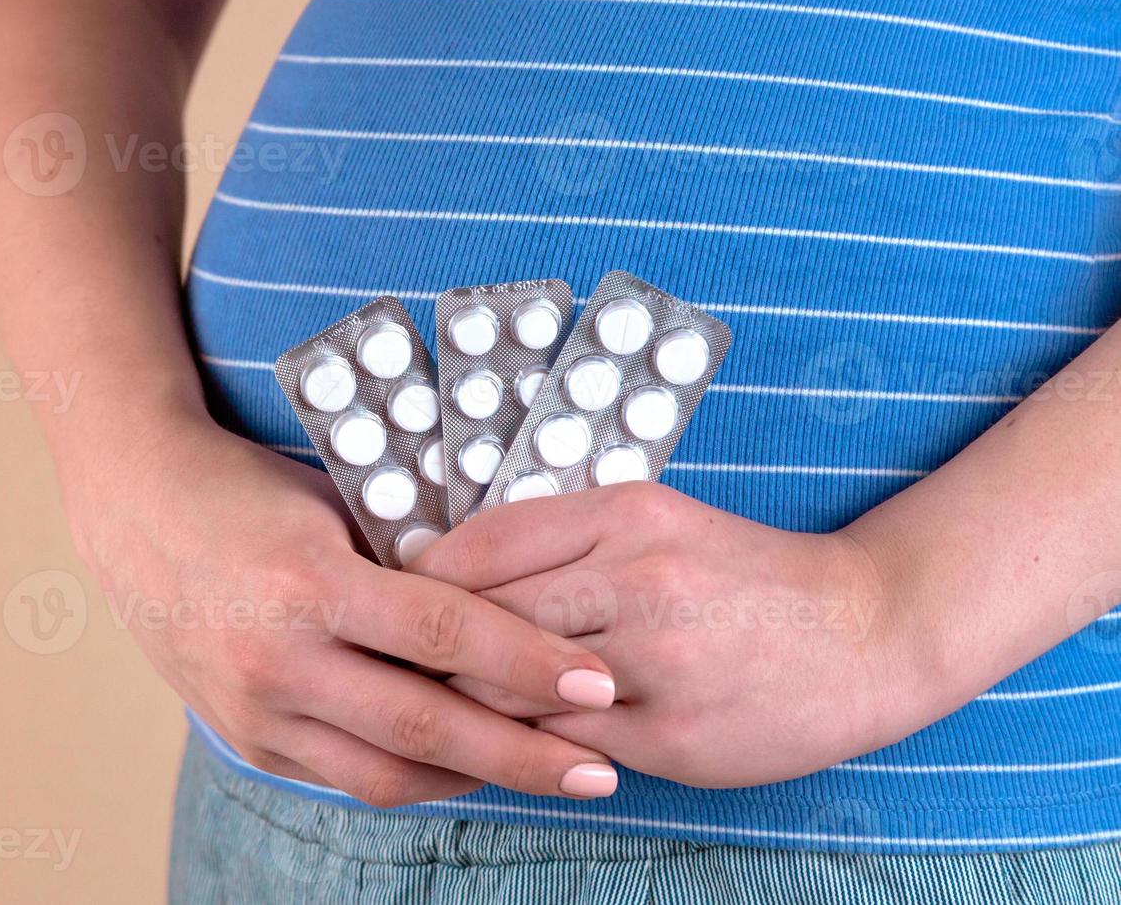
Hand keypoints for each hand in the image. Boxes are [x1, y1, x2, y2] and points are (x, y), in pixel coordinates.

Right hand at [63, 416, 625, 804]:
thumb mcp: (333, 505)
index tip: (598, 682)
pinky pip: (346, 776)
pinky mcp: (246, 736)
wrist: (134, 510)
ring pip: (386, 770)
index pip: (441, 631)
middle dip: (523, 753)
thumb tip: (513, 597)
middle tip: (598, 766)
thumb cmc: (245, 491)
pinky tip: (466, 766)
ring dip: (475, 779)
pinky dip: (413, 776)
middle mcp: (278, 655)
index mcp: (308, 580)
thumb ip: (410, 558)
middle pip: (424, 723)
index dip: (527, 662)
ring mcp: (257, 707)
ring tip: (546, 775)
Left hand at [414, 482, 928, 788]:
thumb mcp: (652, 522)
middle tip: (395, 661)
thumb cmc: (738, 575)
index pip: (479, 545)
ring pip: (510, 690)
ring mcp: (657, 663)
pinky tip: (510, 739)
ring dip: (467, 702)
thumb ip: (558, 539)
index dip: (421, 577)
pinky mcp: (671, 736)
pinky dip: (523, 743)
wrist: (866, 632)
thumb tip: (441, 569)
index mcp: (627, 513)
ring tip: (441, 703)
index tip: (392, 597)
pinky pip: (559, 744)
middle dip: (430, 649)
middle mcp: (640, 580)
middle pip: (482, 620)